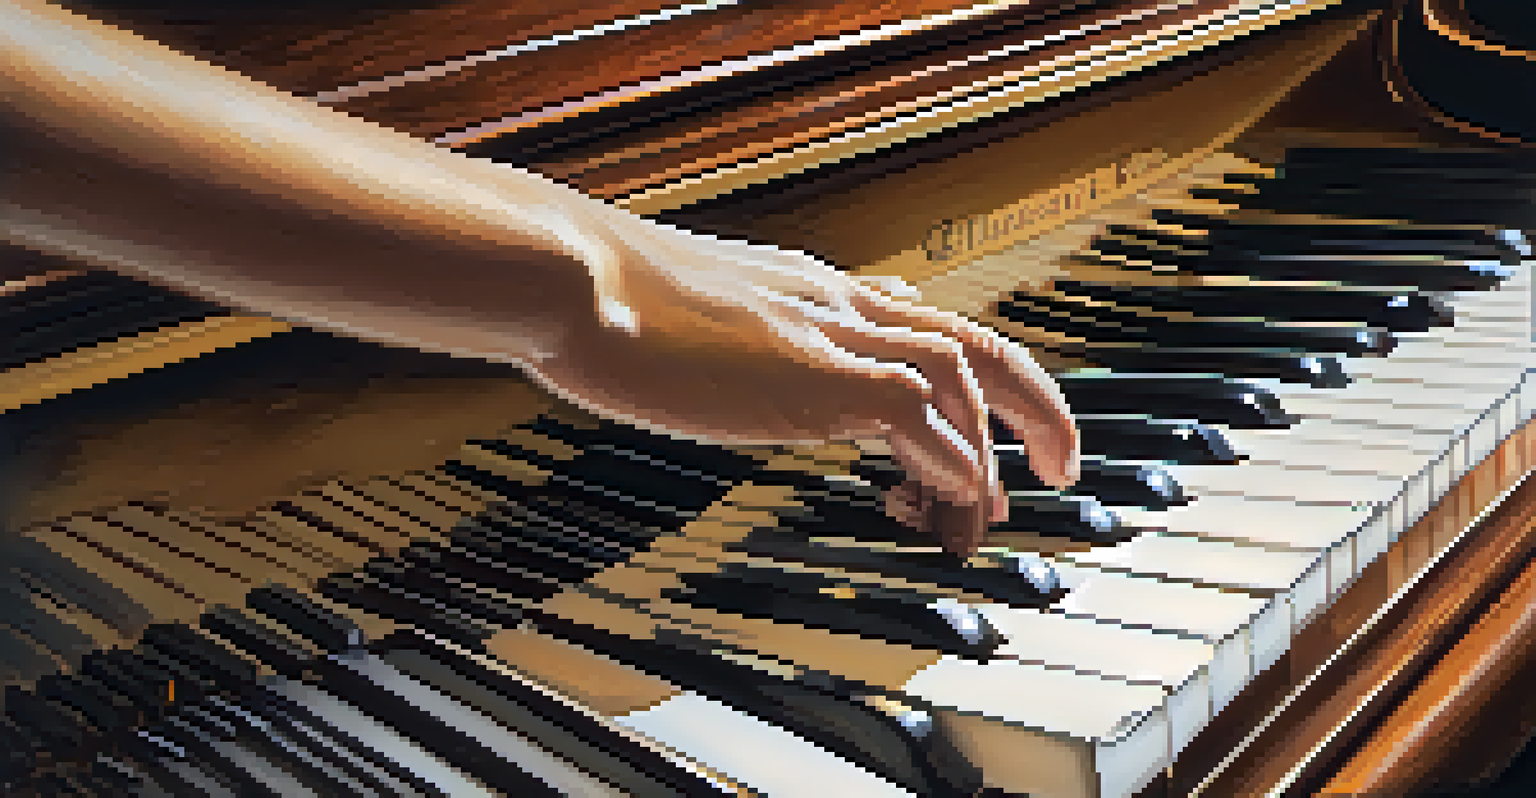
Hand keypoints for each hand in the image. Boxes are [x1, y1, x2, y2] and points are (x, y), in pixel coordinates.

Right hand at [524, 211, 1079, 554]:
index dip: (965, 384)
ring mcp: (828, 336)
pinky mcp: (813, 375)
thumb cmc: (605, 301)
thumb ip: (738, 345)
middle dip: (1033, 402)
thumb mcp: (692, 320)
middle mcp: (835, 305)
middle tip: (1060, 464)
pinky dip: (950, 462)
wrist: (571, 279)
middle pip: (974, 340)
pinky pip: (918, 417)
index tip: (970, 439)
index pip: (921, 325)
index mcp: (811, 294)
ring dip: (998, 445)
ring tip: (1000, 512)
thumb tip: (744, 379)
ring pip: (963, 375)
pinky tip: (950, 505)